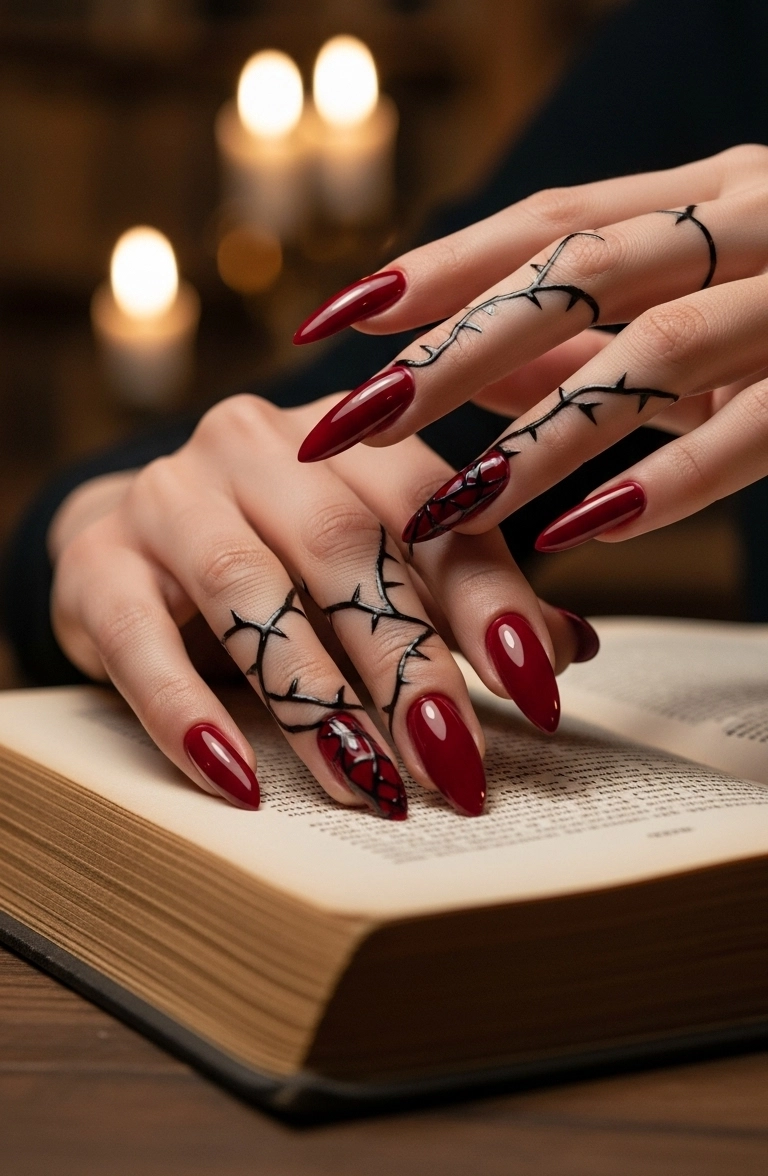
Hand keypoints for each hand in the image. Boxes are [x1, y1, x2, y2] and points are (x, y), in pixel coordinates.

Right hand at [49, 396, 589, 818]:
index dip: (489, 597)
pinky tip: (238, 780)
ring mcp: (172, 496)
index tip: (537, 688)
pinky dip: (189, 713)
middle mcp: (257, 445)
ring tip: (365, 785)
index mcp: (348, 435)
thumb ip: (465, 592)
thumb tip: (565, 649)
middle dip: (405, 661)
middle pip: (345, 546)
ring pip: (248, 589)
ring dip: (312, 698)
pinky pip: (139, 638)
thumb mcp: (377, 562)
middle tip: (449, 760)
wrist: (132, 538)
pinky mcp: (100, 560)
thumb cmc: (283, 557)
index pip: (433, 505)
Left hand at [295, 145, 767, 551]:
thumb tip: (473, 371)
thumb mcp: (712, 301)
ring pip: (657, 351)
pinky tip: (582, 531)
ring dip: (542, 435)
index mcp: (714, 192)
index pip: (552, 221)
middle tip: (351, 422)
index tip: (333, 320)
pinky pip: (756, 430)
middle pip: (579, 274)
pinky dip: (669, 484)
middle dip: (454, 350)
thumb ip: (603, 332)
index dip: (438, 269)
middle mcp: (756, 218)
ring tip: (450, 507)